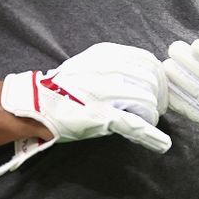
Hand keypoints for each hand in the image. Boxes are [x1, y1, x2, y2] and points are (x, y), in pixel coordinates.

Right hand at [0, 43, 171, 181]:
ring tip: (146, 122)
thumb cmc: (63, 86)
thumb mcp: (89, 63)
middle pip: (151, 83)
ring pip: (147, 104)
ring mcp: (105, 93)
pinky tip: (162, 144)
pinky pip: (135, 125)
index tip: (160, 88)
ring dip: (151, 116)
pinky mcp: (102, 116)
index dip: (159, 77)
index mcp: (106, 54)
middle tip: (156, 109)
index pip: (148, 61)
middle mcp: (108, 70)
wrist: (36, 103)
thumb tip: (141, 76)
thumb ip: (114, 65)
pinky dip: (152, 136)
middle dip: (158, 98)